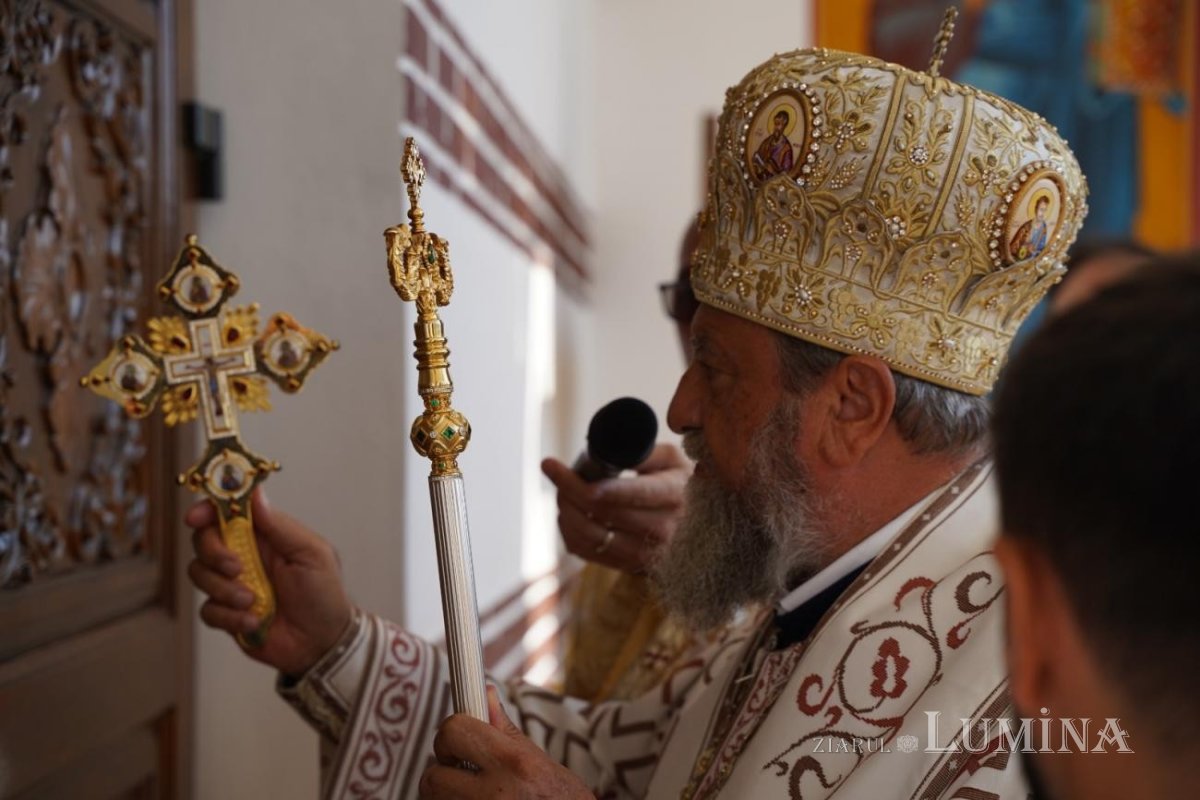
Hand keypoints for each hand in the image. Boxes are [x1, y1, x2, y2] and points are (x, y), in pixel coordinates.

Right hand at [186, 489, 352, 675]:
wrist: (323, 641)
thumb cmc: (324, 593)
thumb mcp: (311, 553)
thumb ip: (279, 525)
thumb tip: (255, 493)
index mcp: (265, 536)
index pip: (227, 513)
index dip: (206, 510)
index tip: (195, 518)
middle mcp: (244, 556)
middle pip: (203, 541)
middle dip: (214, 553)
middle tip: (237, 569)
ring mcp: (232, 585)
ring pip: (200, 575)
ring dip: (225, 590)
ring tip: (254, 602)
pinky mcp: (226, 614)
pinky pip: (208, 610)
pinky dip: (230, 617)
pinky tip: (255, 621)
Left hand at [419, 686, 591, 798]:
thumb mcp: (543, 765)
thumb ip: (506, 733)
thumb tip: (486, 694)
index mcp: (514, 764)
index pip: (454, 732)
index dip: (450, 733)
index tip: (456, 740)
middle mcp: (495, 794)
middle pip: (432, 777)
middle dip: (442, 773)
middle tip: (461, 774)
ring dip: (447, 796)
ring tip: (474, 795)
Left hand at [541, 442, 691, 573]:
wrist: (697, 527)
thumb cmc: (679, 484)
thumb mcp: (672, 459)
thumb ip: (644, 451)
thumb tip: (608, 450)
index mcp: (674, 495)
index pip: (630, 492)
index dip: (591, 483)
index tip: (559, 468)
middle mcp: (663, 529)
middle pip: (602, 511)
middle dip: (569, 488)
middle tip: (552, 468)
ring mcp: (646, 553)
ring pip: (589, 534)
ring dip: (565, 509)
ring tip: (559, 490)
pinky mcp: (629, 566)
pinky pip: (586, 550)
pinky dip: (569, 530)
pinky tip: (568, 512)